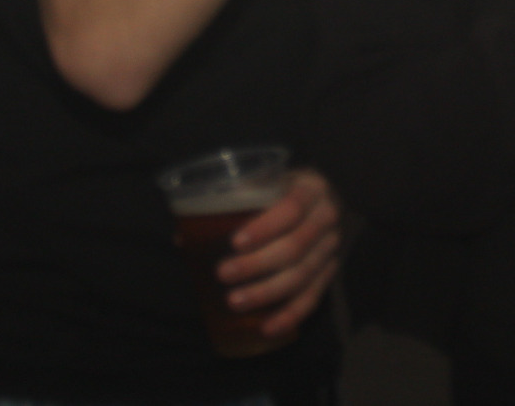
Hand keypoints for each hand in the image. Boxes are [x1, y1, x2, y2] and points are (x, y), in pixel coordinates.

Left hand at [213, 167, 341, 338]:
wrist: (319, 200)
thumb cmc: (281, 192)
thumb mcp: (265, 185)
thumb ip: (231, 204)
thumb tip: (183, 237)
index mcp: (311, 188)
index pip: (292, 208)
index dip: (265, 227)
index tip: (235, 243)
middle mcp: (327, 217)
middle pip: (295, 246)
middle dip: (257, 264)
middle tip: (223, 274)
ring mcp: (331, 247)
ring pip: (302, 275)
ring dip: (267, 292)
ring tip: (235, 301)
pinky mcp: (330, 272)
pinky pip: (313, 297)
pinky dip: (290, 315)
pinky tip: (267, 328)